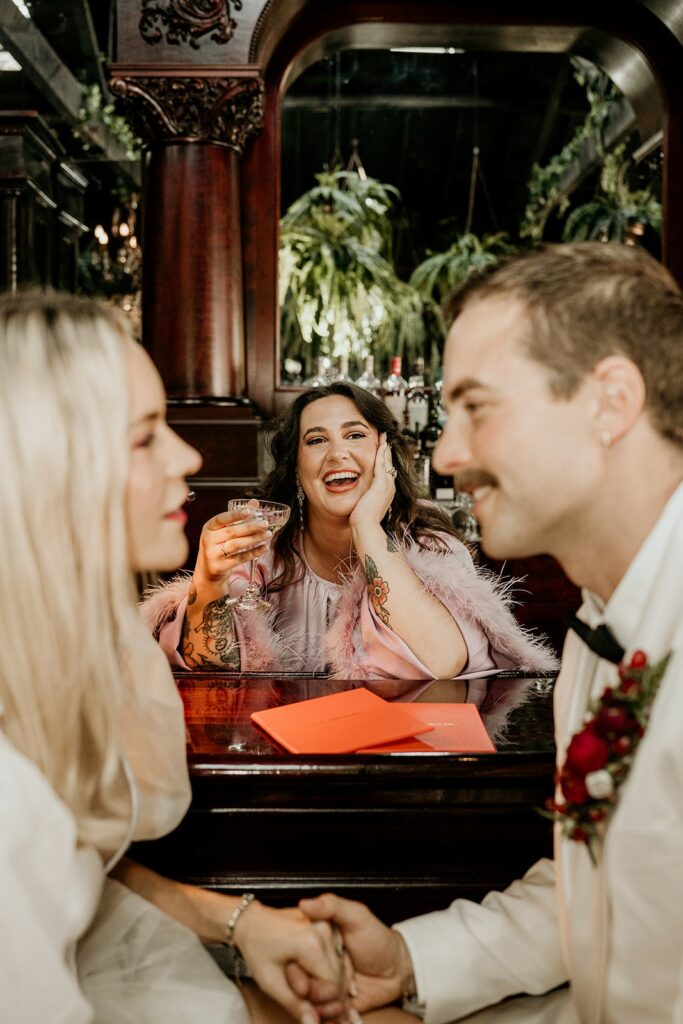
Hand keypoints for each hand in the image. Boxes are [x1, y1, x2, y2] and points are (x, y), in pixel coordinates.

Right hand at [193, 502, 269, 597]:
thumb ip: (238, 516)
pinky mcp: (220, 566)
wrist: (207, 571)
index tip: (250, 511)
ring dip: (254, 539)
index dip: (235, 514)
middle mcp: (208, 540)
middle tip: (265, 523)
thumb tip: (255, 502)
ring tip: (268, 534)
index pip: (221, 519)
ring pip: (236, 545)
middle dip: (250, 527)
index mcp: (208, 528)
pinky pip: (240, 558)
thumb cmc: (217, 546)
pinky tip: (264, 547)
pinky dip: (254, 552)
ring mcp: (213, 554)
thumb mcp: (223, 530)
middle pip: (231, 532)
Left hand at [236, 902, 354, 1023]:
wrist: (253, 921)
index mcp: (311, 944)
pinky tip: (320, 980)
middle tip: (310, 1004)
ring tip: (312, 992)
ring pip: (342, 966)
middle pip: (340, 976)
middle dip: (329, 996)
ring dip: (333, 984)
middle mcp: (324, 931)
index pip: (333, 986)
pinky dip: (334, 971)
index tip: (308, 1008)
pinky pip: (339, 955)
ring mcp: (328, 925)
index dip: (323, 1004)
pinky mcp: (329, 925)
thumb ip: (294, 1004)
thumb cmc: (257, 950)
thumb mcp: (270, 981)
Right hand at [294, 895, 413, 1015]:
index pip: (294, 961)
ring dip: (324, 1011)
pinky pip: (326, 1017)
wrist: (397, 969)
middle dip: (312, 996)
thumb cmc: (378, 939)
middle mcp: (315, 966)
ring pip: (311, 1005)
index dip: (298, 975)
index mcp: (314, 943)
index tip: (305, 984)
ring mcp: (324, 987)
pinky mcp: (335, 1006)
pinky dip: (334, 1020)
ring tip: (342, 1007)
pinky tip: (348, 1018)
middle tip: (331, 996)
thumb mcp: (357, 917)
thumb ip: (333, 906)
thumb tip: (305, 903)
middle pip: (299, 986)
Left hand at [349, 433, 395, 528]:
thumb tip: (362, 496)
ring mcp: (387, 485)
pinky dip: (381, 453)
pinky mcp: (381, 484)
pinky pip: (381, 464)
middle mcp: (389, 486)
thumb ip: (366, 498)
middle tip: (385, 437)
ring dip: (385, 448)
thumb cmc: (363, 520)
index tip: (382, 449)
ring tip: (384, 436)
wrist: (365, 526)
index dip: (384, 459)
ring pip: (387, 461)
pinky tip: (381, 444)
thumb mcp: (366, 505)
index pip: (386, 470)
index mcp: (386, 491)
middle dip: (386, 450)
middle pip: (389, 463)